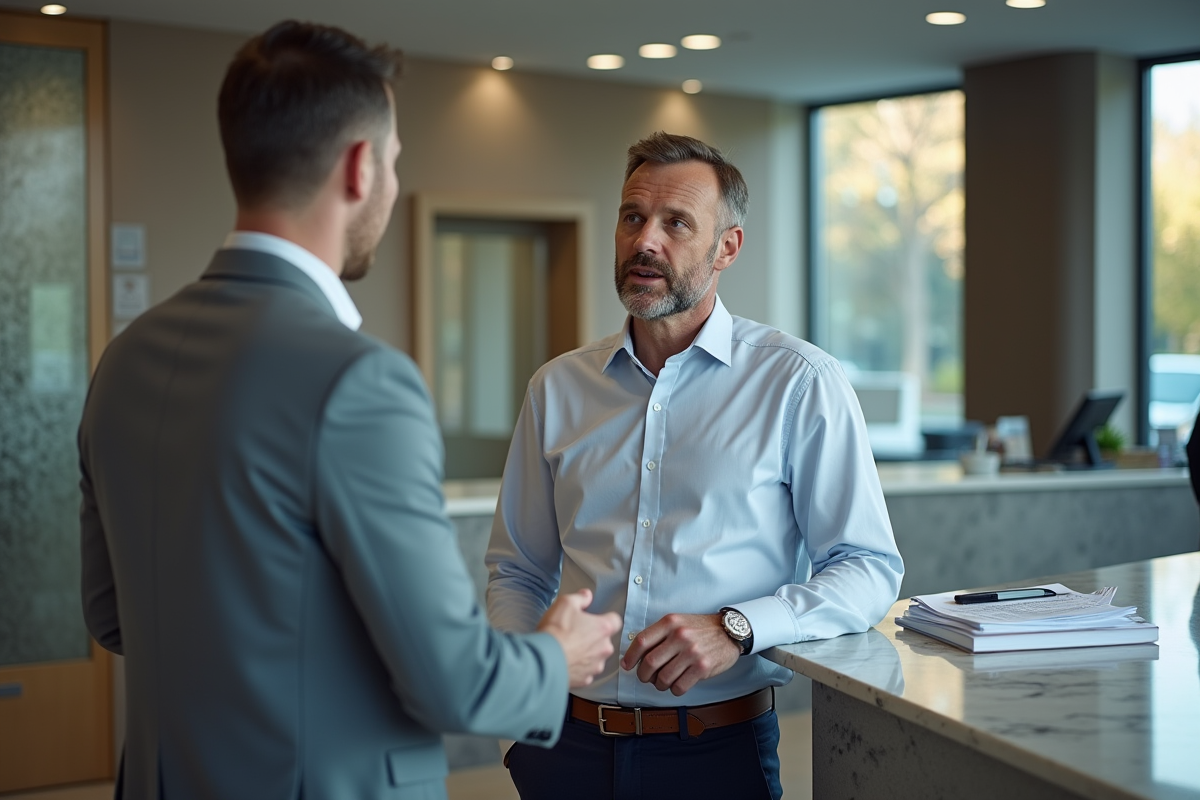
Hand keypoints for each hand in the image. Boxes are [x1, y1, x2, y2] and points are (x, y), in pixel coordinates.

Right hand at [537, 589, 621, 688]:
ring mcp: (596, 666)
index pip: (615, 620)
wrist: (544, 659)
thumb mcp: (566, 603)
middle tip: (576, 634)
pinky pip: (586, 672)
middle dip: (593, 637)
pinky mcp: (585, 679)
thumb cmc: (557, 630)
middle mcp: (604, 648)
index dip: (606, 618)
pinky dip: (578, 668)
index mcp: (603, 628)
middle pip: (605, 640)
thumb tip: (587, 596)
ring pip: (596, 657)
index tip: (595, 619)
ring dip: (587, 654)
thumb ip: (580, 598)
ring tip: (569, 649)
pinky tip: (566, 662)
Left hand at [620, 613, 740, 696]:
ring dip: (659, 685)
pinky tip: (677, 684)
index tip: (627, 665)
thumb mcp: (678, 622)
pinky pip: (679, 687)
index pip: (641, 641)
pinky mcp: (702, 667)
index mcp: (670, 622)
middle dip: (643, 675)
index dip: (630, 656)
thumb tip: (636, 653)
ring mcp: (692, 652)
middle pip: (650, 663)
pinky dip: (674, 690)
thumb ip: (659, 634)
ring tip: (662, 682)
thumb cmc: (700, 629)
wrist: (730, 631)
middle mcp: (680, 636)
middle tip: (646, 677)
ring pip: (663, 678)